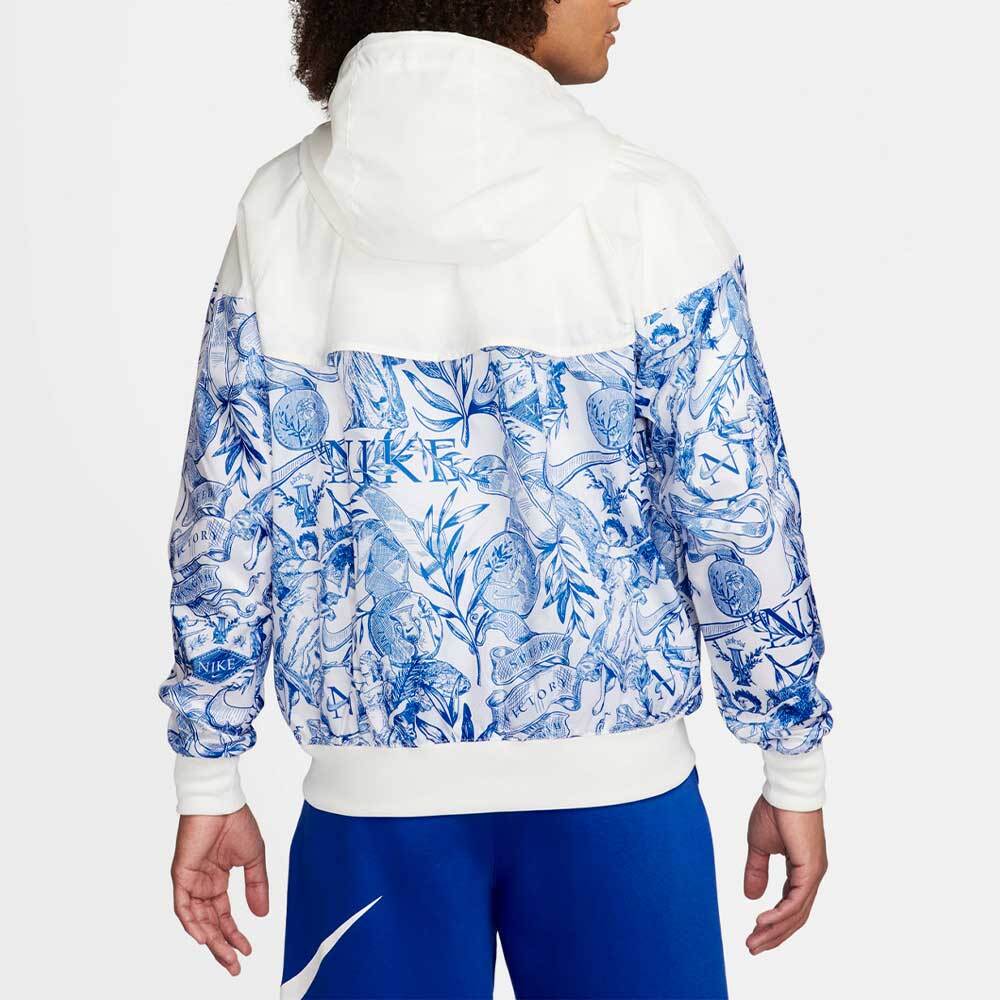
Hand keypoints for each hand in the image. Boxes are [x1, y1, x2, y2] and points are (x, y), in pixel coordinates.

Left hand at [171, 805, 269, 975]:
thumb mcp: (253, 858)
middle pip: (210, 923)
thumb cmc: (236, 822)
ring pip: (197, 919)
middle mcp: (203, 884)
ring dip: (210, 939)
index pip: (223, 915)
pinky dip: (191, 922)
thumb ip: (257, 886)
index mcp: (218, 880)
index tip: (246, 950)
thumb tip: (262, 915)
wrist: (222, 801)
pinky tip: (203, 937)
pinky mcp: (181, 874)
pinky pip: (183, 906)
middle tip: (234, 966)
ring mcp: (191, 880)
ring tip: (225, 956)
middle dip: (222, 946)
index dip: (234, 934)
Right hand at [743, 795, 826, 953]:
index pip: (790, 906)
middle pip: (795, 917)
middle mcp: (811, 876)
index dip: (773, 923)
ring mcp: (813, 874)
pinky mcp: (811, 869)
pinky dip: (779, 914)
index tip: (753, 934)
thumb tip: (751, 896)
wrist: (785, 789)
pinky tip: (763, 921)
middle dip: (773, 935)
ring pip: (796, 913)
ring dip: (775, 930)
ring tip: (754, 941)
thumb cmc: (775, 810)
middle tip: (752, 947)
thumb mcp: (759, 845)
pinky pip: (796, 900)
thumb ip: (756, 870)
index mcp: (801, 870)